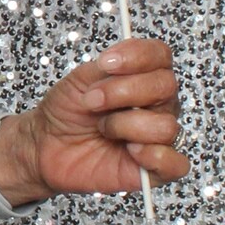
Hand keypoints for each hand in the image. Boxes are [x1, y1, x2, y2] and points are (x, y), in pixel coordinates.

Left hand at [3, 36, 188, 198]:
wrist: (47, 145)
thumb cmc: (67, 111)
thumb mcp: (81, 79)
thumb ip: (108, 68)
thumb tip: (127, 66)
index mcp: (144, 76)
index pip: (161, 55)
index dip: (137, 56)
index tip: (105, 63)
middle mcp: (158, 104)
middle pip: (165, 86)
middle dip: (122, 91)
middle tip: (91, 101)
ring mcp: (158, 136)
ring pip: (165, 125)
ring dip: (125, 125)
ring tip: (103, 130)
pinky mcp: (155, 169)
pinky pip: (177, 164)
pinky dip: (154, 156)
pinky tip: (129, 151)